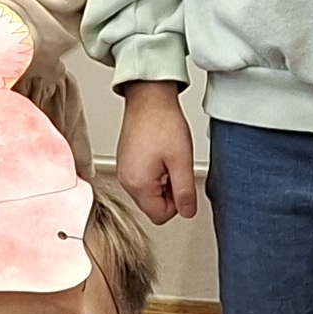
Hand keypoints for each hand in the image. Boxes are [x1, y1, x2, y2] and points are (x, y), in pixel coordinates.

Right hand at [113, 81, 196, 224]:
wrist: (148, 97)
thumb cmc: (162, 123)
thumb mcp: (182, 161)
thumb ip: (185, 192)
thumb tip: (188, 212)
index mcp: (138, 184)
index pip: (161, 216)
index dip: (178, 204)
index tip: (182, 183)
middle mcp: (126, 180)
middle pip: (153, 206)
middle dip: (169, 192)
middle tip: (176, 167)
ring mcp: (124, 170)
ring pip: (149, 192)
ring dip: (163, 181)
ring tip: (168, 157)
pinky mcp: (126, 161)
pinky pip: (143, 178)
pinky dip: (155, 171)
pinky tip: (160, 152)